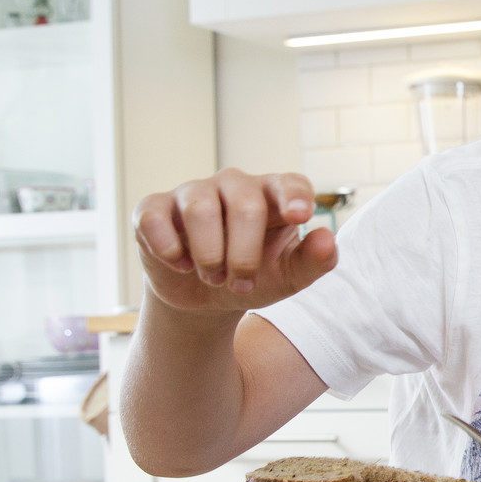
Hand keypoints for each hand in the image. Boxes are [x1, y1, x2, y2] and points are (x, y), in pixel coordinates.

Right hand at [132, 169, 337, 315]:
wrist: (205, 298)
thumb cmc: (255, 277)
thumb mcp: (289, 277)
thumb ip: (315, 260)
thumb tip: (327, 238)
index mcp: (273, 196)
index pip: (290, 183)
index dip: (295, 196)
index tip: (299, 216)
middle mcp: (234, 186)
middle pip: (245, 205)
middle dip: (244, 255)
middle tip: (241, 283)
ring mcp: (193, 192)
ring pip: (200, 209)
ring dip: (209, 255)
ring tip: (213, 277)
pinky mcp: (153, 208)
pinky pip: (154, 217)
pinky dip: (167, 247)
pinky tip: (179, 264)